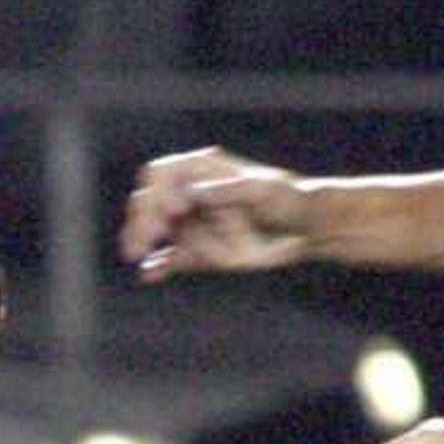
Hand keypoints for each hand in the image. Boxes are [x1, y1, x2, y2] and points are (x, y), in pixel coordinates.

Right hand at [121, 147, 311, 278]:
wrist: (306, 228)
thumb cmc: (289, 200)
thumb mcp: (265, 190)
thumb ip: (231, 190)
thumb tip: (196, 191)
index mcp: (201, 170)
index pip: (162, 175)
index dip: (158, 191)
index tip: (172, 211)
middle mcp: (189, 194)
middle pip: (150, 203)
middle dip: (142, 220)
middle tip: (143, 241)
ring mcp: (191, 223)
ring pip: (154, 232)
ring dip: (142, 241)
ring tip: (138, 254)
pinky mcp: (196, 251)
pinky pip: (170, 259)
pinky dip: (158, 266)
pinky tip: (149, 273)